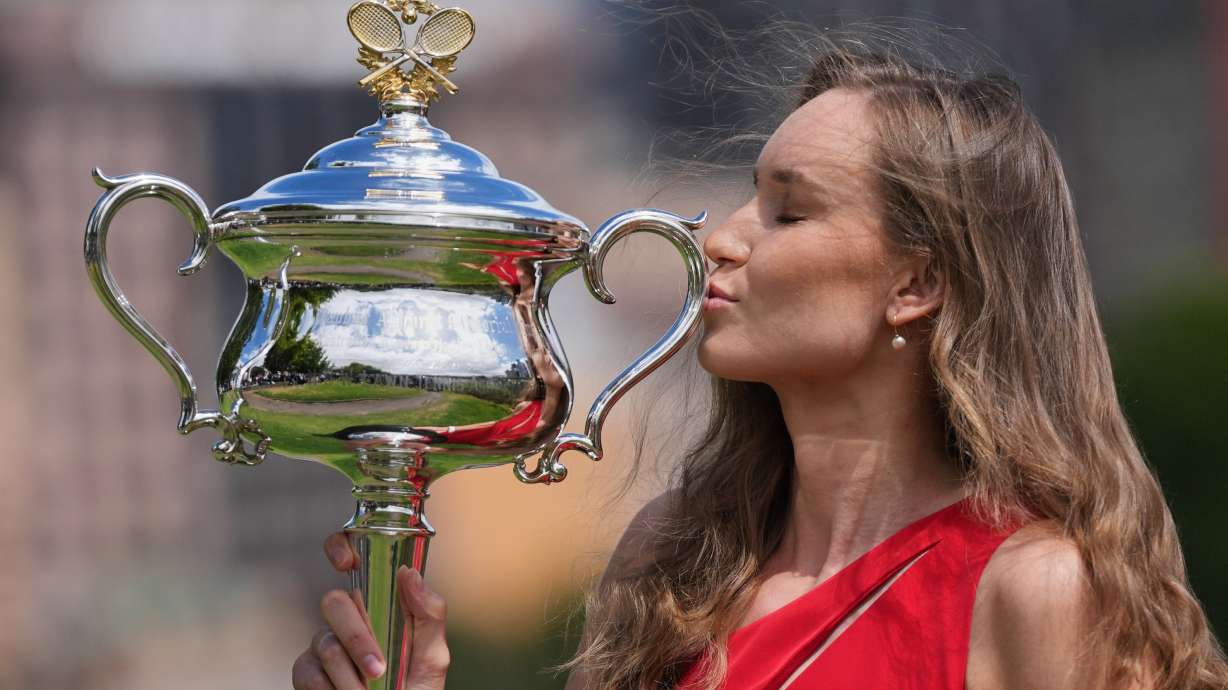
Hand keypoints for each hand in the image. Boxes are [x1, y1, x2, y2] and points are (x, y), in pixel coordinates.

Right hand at [292, 532, 450, 689]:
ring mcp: (324, 643)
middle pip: (334, 603)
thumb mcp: (433, 655)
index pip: (352, 559)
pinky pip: (307, 671)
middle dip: (357, 639)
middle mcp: (348, 618)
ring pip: (325, 643)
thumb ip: (428, 614)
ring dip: (351, 677)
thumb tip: (409, 573)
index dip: (340, 547)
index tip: (346, 560)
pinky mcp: (306, 671)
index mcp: (379, 603)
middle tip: (378, 670)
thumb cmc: (417, 689)